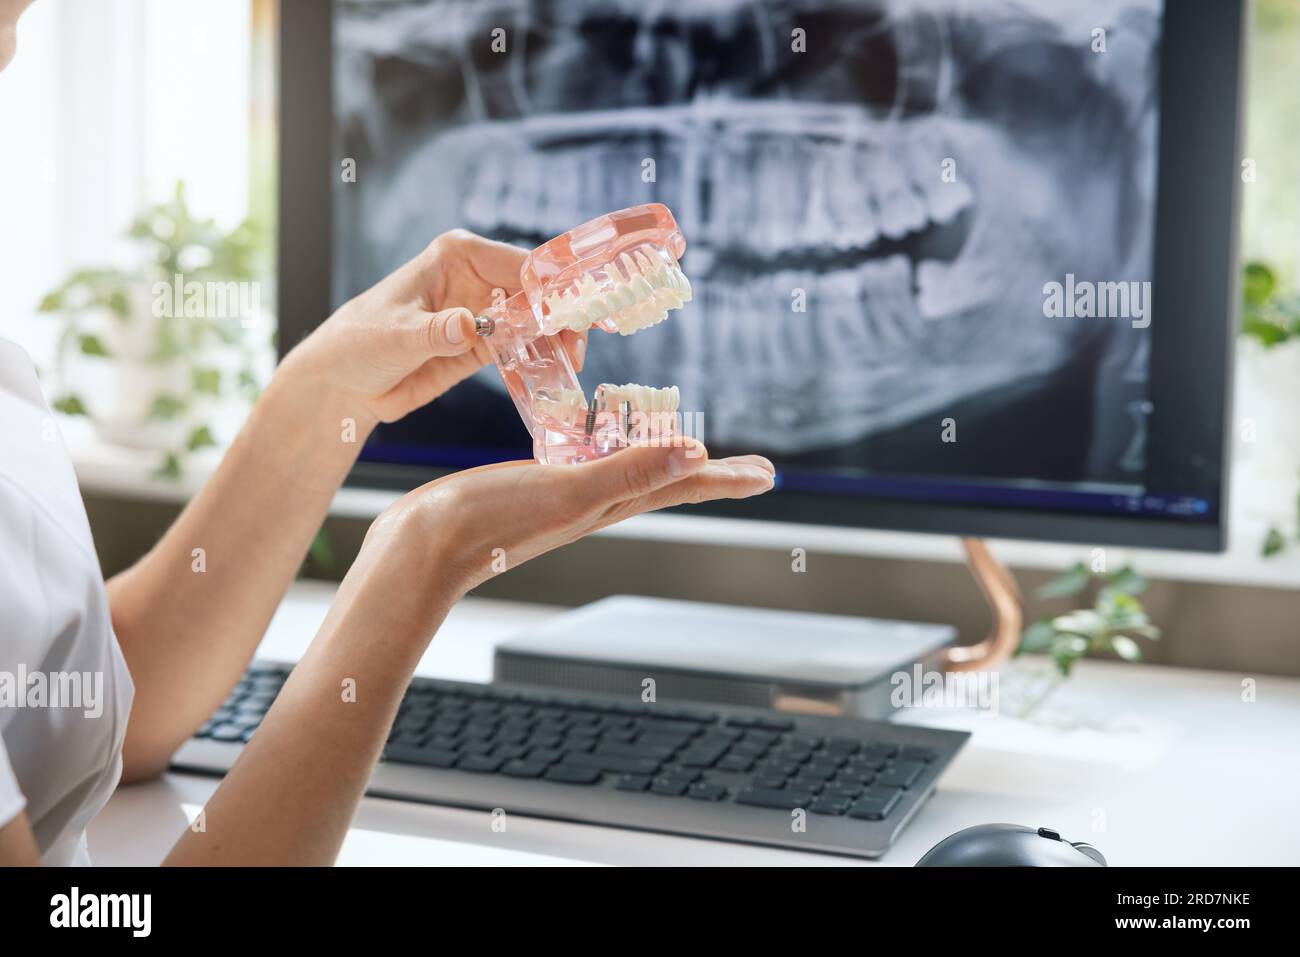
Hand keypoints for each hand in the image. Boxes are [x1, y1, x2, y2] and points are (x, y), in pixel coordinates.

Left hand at [286, 229, 586, 422]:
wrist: (343, 383)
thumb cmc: (357, 342)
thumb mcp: (393, 336)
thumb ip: (434, 332)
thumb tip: (468, 325)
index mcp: (457, 256)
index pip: (518, 265)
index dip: (549, 286)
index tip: (570, 312)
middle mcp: (477, 279)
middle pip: (536, 293)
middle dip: (562, 315)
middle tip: (577, 346)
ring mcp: (484, 313)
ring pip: (536, 321)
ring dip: (557, 340)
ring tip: (572, 363)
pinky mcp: (483, 345)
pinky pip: (523, 349)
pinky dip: (541, 360)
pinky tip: (555, 374)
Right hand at [352, 439, 774, 624]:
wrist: (421, 548)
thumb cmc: (492, 521)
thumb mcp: (570, 491)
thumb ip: (630, 471)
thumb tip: (697, 453)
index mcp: (610, 503)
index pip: (682, 486)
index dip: (727, 479)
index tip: (768, 474)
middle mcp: (594, 502)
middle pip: (663, 480)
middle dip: (704, 470)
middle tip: (740, 464)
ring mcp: (562, 495)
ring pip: (623, 470)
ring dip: (655, 455)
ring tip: (676, 441)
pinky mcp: (530, 485)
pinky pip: (578, 458)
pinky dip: (597, 444)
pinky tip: (589, 435)